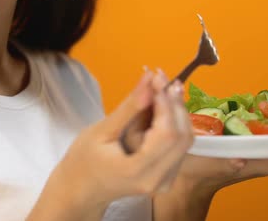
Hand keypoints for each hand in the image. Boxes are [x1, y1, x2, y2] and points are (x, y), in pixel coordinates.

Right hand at [28, 70, 193, 220]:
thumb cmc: (84, 161)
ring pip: (185, 140)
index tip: (157, 77)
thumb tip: (150, 79)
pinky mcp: (168, 177)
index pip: (167, 133)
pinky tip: (160, 107)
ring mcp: (165, 181)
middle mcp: (157, 179)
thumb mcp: (102, 131)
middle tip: (160, 79)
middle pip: (182, 136)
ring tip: (160, 89)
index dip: (166, 102)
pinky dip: (174, 123)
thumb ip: (130, 107)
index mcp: (138, 170)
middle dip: (175, 104)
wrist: (82, 190)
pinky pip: (179, 146)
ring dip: (177, 111)